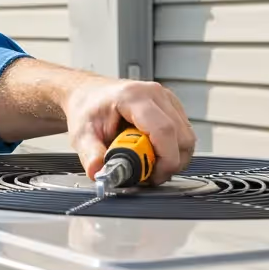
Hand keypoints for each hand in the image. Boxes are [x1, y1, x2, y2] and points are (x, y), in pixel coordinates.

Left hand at [63, 78, 195, 183]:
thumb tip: (100, 174)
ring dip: (173, 157)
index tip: (154, 175)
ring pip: (187, 137)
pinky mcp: (172, 107)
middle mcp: (155, 94)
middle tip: (148, 174)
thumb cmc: (87, 109)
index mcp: (133, 97)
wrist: (88, 94)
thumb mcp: (81, 134)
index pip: (164, 130)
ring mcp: (167, 99)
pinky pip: (184, 133)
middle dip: (170, 163)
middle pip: (182, 136)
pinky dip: (173, 149)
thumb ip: (91, 155)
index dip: (166, 158)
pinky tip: (153, 152)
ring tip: (148, 163)